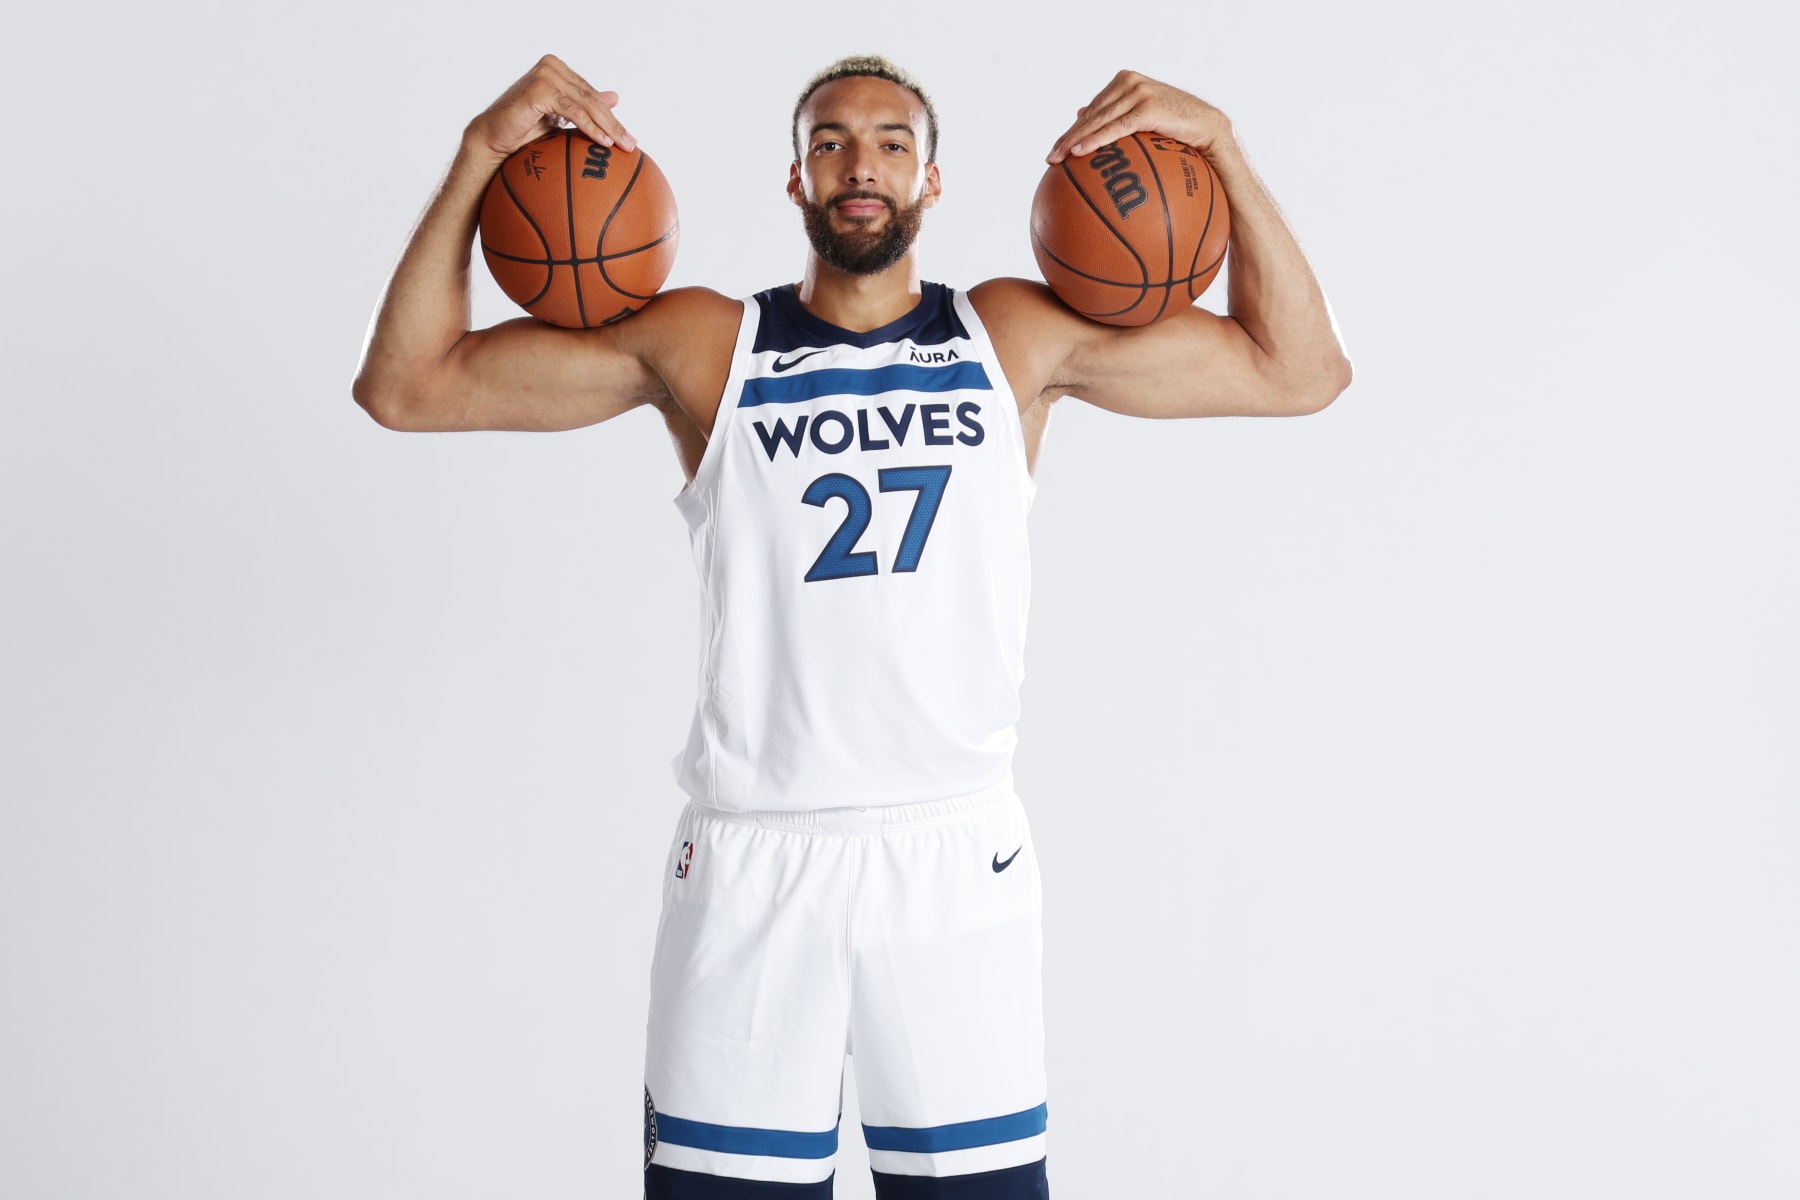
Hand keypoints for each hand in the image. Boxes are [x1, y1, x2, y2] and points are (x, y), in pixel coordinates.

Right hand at [462, 54, 635, 162]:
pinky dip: (591, 128)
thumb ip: (585, 106)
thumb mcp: (560, 117)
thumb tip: (616, 97)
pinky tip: (604, 142)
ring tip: (622, 146)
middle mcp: (552, 67)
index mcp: (557, 69)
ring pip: (586, 104)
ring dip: (608, 127)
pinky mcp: (540, 89)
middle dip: (614, 123)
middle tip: (631, 144)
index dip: (611, 116)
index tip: (629, 138)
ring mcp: (545, 75)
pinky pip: (574, 111)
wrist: (495, 137)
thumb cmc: (524, 129)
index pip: (591, 94)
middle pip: (592, 98)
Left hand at [1046, 70, 1231, 164]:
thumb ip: (1114, 113)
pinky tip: (1078, 153)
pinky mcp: (1147, 108)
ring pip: (1098, 120)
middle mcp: (1128, 82)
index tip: (1055, 151)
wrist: (1208, 127)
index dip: (1071, 131)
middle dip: (1067, 138)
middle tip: (1050, 159)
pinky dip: (1095, 141)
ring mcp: (1138, 92)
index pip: (1092, 110)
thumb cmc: (1177, 126)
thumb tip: (1080, 113)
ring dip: (1074, 142)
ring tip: (1058, 159)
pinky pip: (1115, 129)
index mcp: (1124, 81)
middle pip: (1090, 115)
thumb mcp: (1142, 117)